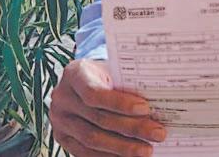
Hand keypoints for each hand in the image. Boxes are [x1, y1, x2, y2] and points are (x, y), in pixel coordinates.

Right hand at [50, 59, 166, 156]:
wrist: (85, 82)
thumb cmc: (105, 74)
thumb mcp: (114, 70)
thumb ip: (128, 84)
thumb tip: (158, 104)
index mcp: (74, 74)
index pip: (95, 93)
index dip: (120, 103)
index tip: (146, 108)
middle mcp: (62, 97)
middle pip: (98, 119)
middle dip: (131, 128)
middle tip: (157, 133)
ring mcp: (59, 120)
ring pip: (92, 139)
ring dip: (122, 147)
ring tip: (146, 150)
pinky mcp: (63, 138)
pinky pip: (85, 152)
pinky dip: (108, 156)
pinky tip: (127, 156)